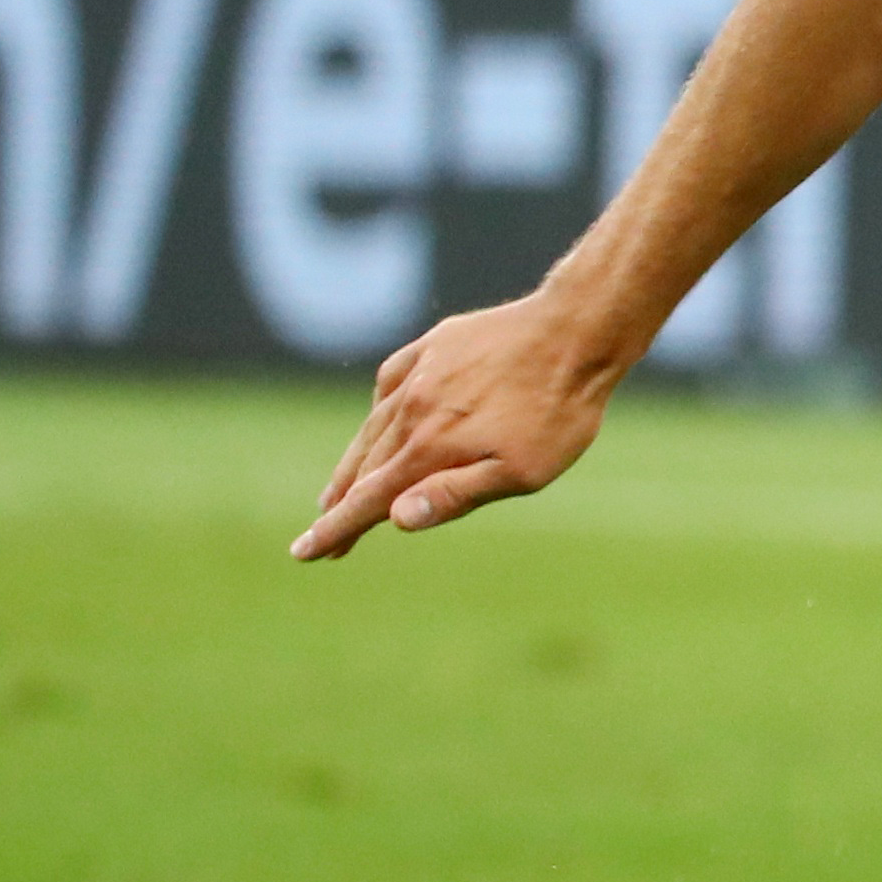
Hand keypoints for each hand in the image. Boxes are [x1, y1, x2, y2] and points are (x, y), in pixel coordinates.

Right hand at [294, 293, 622, 558]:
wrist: (577, 329)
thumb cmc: (558, 411)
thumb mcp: (522, 470)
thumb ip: (457, 494)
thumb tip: (395, 519)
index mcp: (430, 447)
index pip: (368, 499)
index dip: (335, 529)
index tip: (304, 552)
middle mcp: (413, 409)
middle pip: (366, 469)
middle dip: (342, 506)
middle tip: (323, 538)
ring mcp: (420, 374)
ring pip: (374, 428)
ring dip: (353, 464)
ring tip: (335, 493)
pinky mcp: (433, 347)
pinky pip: (390, 385)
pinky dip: (377, 412)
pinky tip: (376, 424)